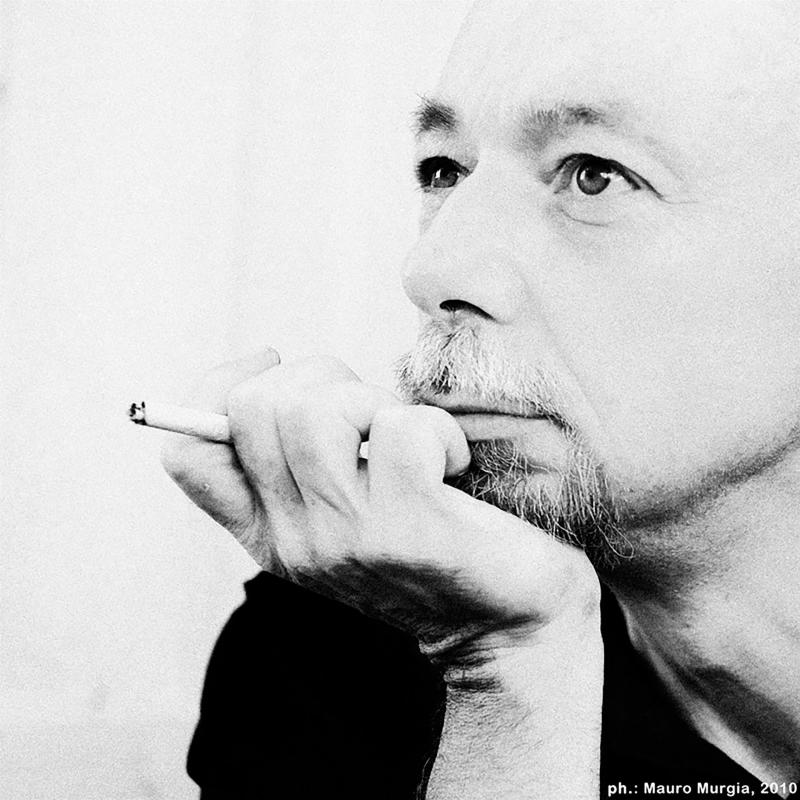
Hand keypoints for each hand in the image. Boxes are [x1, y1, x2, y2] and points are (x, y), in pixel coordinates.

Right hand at [162, 349, 601, 680]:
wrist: (504, 625)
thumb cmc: (429, 543)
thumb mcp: (345, 510)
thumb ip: (302, 459)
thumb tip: (271, 371)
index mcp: (269, 530)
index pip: (189, 457)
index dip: (212, 390)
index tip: (269, 368)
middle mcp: (295, 539)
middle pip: (254, 410)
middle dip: (317, 378)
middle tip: (366, 410)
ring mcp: (346, 537)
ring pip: (314, 413)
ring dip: (370, 399)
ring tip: (406, 436)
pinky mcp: (409, 530)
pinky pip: (400, 433)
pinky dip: (435, 430)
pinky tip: (452, 464)